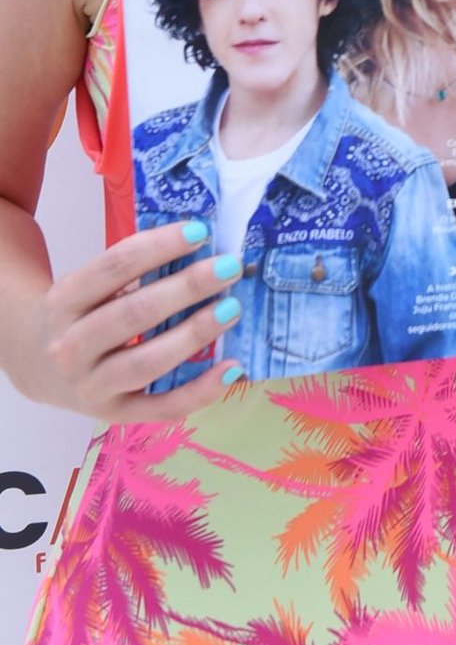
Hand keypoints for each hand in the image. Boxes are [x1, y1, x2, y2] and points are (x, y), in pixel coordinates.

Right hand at [12, 223, 244, 420]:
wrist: (34, 365)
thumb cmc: (76, 315)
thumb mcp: (86, 285)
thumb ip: (129, 271)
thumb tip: (199, 250)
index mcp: (65, 301)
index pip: (116, 266)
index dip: (160, 246)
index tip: (201, 231)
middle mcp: (71, 346)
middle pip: (135, 313)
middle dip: (187, 288)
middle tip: (229, 267)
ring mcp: (90, 386)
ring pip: (148, 361)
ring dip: (195, 334)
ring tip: (232, 309)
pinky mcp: (112, 414)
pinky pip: (161, 407)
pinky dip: (200, 390)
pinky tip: (231, 367)